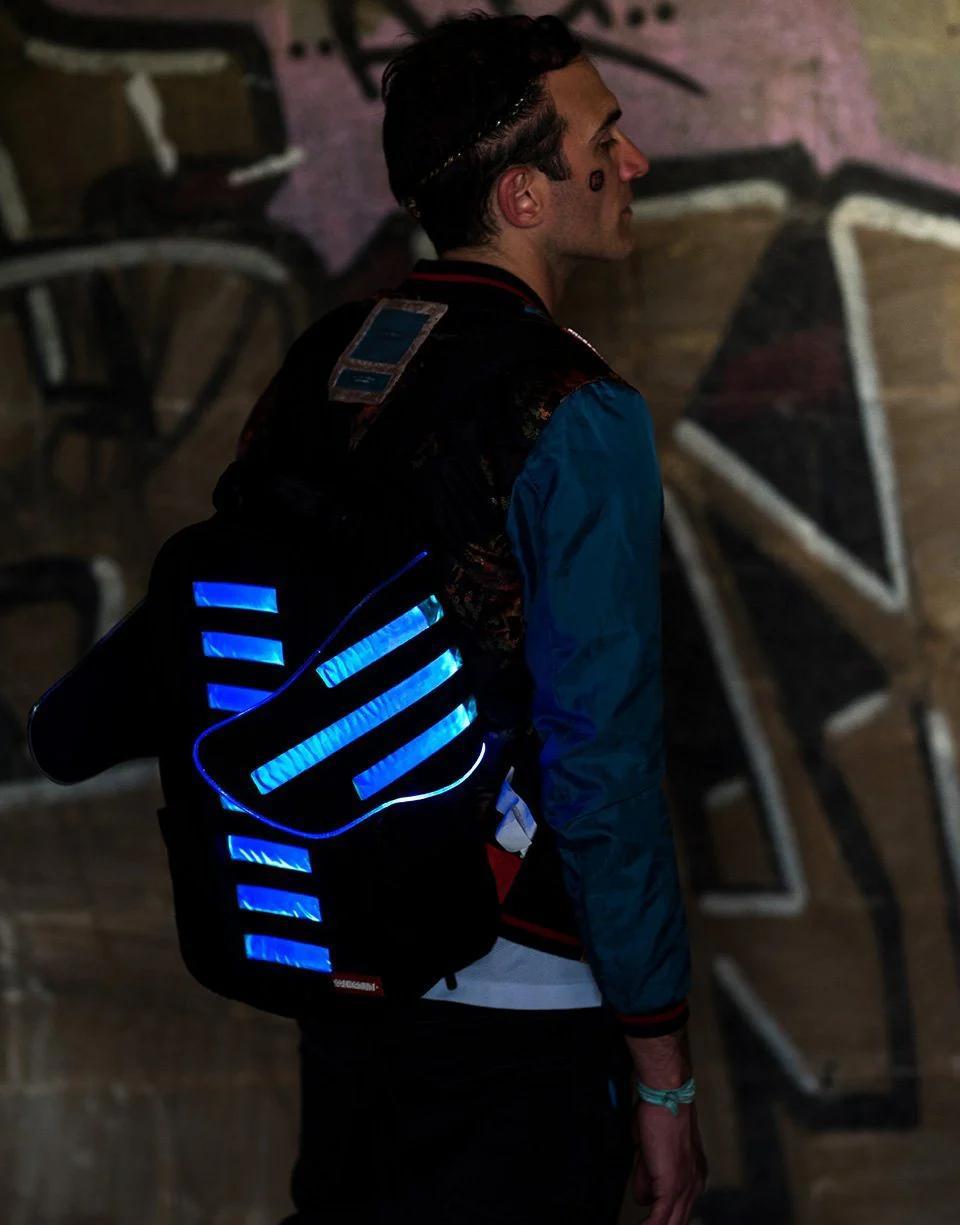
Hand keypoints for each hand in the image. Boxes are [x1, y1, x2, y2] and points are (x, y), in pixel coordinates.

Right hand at [631, 1098, 706, 1224]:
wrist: (667, 1097)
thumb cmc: (658, 1113)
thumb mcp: (650, 1149)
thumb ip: (647, 1175)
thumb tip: (643, 1196)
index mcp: (693, 1174)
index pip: (681, 1207)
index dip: (666, 1216)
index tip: (653, 1219)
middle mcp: (695, 1183)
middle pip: (679, 1219)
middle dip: (664, 1224)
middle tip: (646, 1224)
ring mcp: (685, 1186)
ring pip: (672, 1222)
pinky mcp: (672, 1186)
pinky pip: (660, 1218)